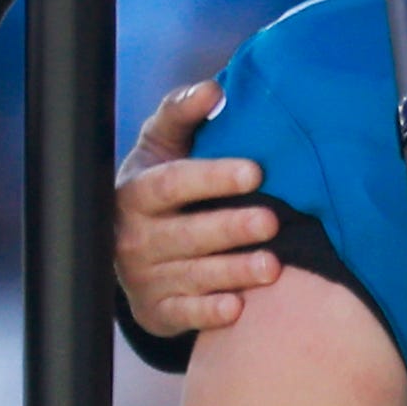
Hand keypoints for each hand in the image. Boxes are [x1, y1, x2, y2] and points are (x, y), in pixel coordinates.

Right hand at [116, 76, 289, 340]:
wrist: (132, 249)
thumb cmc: (159, 186)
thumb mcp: (161, 146)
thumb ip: (183, 114)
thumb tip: (214, 90)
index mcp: (135, 193)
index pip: (171, 184)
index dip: (211, 178)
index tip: (255, 171)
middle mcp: (133, 238)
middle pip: (185, 234)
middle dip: (229, 228)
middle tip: (271, 221)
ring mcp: (144, 278)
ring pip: (191, 276)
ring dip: (232, 272)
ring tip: (274, 266)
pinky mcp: (156, 312)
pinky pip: (183, 315)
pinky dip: (209, 313)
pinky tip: (239, 308)